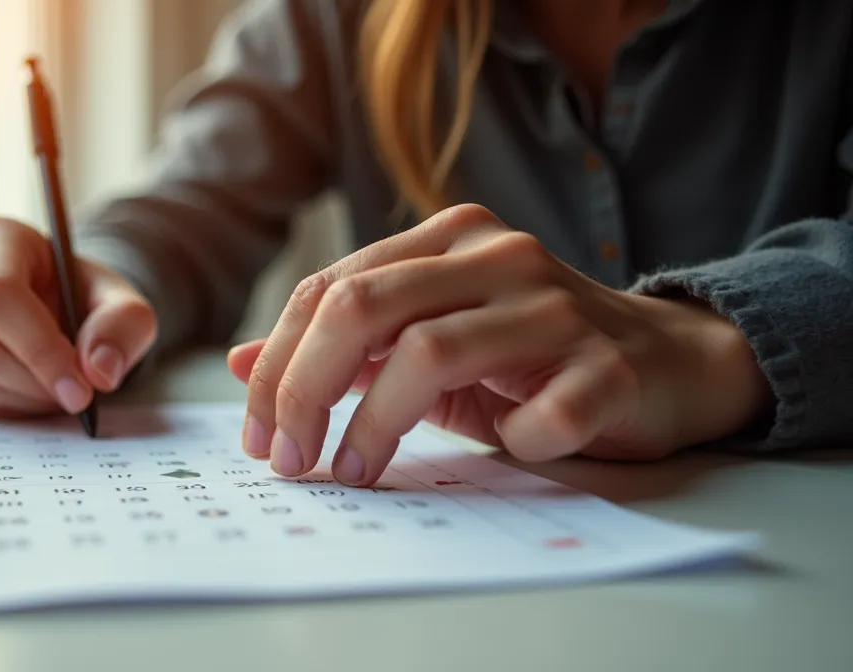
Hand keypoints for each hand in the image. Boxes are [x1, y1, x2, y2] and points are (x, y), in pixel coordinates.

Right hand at [0, 216, 156, 417]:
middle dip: (37, 381)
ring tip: (57, 384)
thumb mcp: (122, 304)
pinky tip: (29, 389)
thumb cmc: (85, 298)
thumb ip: (123, 327)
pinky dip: (5, 407)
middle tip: (78, 392)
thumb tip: (99, 370)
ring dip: (25, 398)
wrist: (59, 308)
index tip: (81, 390)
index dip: (39, 349)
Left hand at [228, 204, 769, 485]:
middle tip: (287, 459)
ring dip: (374, 424)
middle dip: (302, 388)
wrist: (668, 361)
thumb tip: (240, 363)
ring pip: (429, 352)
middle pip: (362, 306)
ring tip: (351, 470)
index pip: (329, 290)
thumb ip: (342, 349)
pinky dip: (511, 441)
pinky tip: (507, 450)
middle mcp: (497, 258)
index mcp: (446, 241)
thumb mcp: (425, 345)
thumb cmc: (527, 359)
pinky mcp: (609, 368)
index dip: (277, 363)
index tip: (258, 434)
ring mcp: (556, 308)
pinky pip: (541, 412)